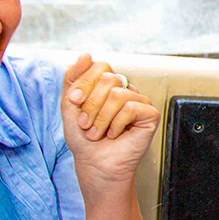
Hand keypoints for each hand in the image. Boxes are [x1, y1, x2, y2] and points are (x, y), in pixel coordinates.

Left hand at [60, 54, 157, 188]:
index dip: (85, 83)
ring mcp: (138, 101)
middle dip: (91, 105)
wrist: (94, 165)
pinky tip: (115, 134)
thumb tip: (85, 54)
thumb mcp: (69, 105)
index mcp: (107, 85)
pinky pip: (131, 108)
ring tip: (98, 133)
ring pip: (118, 94)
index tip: (75, 103)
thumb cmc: (84, 139)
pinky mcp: (149, 115)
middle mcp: (124, 89)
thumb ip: (73, 78)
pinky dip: (117, 124)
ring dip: (101, 118)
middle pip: (108, 79)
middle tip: (86, 124)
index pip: (99, 66)